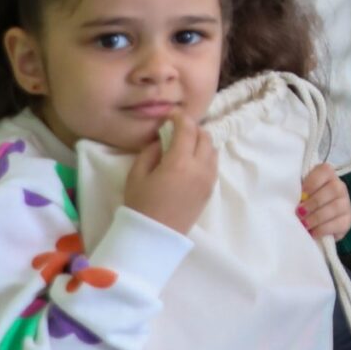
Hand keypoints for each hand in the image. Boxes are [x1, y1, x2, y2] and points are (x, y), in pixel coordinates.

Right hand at [125, 115, 218, 236]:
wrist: (155, 235)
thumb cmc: (140, 204)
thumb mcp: (137, 174)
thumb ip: (150, 152)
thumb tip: (163, 140)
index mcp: (180, 163)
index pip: (188, 130)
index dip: (180, 118)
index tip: (172, 114)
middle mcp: (200, 168)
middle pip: (205, 137)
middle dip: (193, 128)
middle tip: (178, 129)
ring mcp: (209, 180)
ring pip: (213, 150)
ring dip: (201, 142)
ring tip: (185, 144)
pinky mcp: (210, 190)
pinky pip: (213, 164)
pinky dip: (205, 155)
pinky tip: (191, 160)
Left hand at [298, 163, 350, 241]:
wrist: (316, 221)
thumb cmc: (303, 202)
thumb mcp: (299, 192)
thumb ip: (296, 190)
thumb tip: (289, 198)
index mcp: (327, 175)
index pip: (324, 171)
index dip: (312, 182)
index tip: (301, 194)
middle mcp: (340, 187)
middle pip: (333, 189)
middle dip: (313, 202)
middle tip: (299, 212)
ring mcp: (346, 204)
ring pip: (336, 207)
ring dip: (317, 217)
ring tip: (304, 224)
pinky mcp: (347, 220)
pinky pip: (338, 223)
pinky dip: (323, 229)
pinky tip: (312, 232)